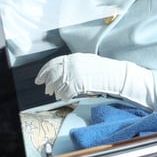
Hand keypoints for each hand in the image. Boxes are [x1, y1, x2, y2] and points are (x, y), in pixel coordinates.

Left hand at [35, 53, 156, 108]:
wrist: (118, 75)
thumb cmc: (106, 71)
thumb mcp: (88, 63)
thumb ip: (75, 65)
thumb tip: (62, 73)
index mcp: (75, 57)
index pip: (53, 63)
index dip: (44, 72)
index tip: (39, 79)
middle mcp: (73, 64)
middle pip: (53, 74)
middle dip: (48, 83)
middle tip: (47, 90)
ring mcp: (75, 74)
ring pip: (57, 84)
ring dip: (56, 91)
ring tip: (57, 95)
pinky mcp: (79, 83)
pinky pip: (65, 92)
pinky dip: (64, 97)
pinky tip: (66, 98)